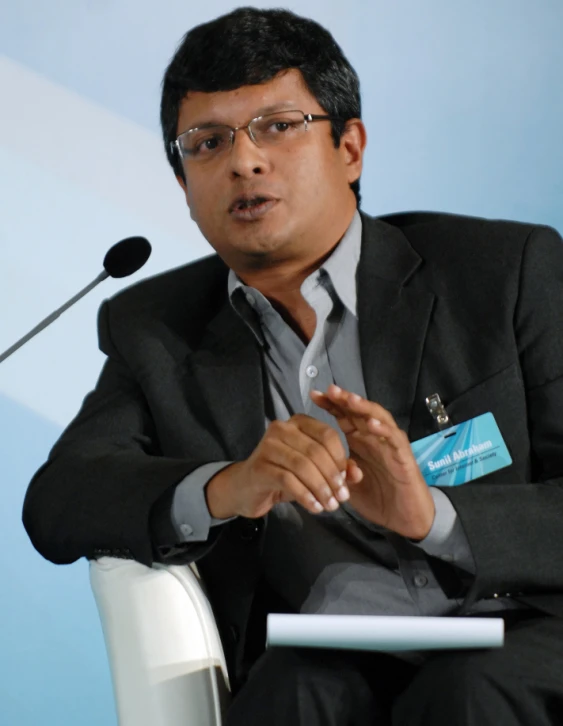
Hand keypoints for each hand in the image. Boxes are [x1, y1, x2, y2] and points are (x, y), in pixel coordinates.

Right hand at [206, 414, 353, 519]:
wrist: (247, 488)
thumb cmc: (284, 475)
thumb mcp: (313, 470)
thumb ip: (336, 469)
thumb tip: (357, 474)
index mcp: (299, 423)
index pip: (327, 435)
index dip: (340, 459)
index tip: (346, 482)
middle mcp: (282, 428)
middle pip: (316, 451)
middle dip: (332, 478)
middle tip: (341, 498)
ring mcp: (268, 445)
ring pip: (303, 466)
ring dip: (321, 489)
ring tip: (330, 506)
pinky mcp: (260, 466)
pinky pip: (289, 480)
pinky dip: (305, 496)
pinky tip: (314, 507)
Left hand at [310, 385, 434, 539]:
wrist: (405, 518)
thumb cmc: (378, 498)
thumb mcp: (348, 485)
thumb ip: (336, 470)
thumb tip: (322, 459)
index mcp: (360, 441)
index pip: (344, 416)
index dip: (331, 405)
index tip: (313, 395)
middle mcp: (375, 438)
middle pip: (359, 412)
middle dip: (345, 400)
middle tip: (329, 390)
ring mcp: (390, 445)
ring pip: (378, 419)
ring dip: (364, 408)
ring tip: (350, 400)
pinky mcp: (404, 456)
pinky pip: (394, 439)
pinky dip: (383, 430)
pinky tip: (372, 424)